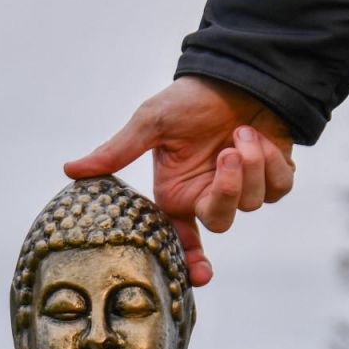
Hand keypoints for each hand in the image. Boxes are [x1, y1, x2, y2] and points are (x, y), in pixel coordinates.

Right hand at [64, 76, 294, 286]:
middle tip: (226, 153)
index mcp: (176, 193)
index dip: (190, 261)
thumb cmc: (191, 97)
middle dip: (228, 188)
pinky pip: (278, 188)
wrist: (238, 72)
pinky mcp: (270, 178)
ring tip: (241, 131)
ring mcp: (241, 190)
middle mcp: (206, 196)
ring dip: (252, 162)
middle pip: (222, 220)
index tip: (201, 275)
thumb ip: (117, 151)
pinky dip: (273, 160)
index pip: (180, 239)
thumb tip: (70, 169)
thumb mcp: (152, 121)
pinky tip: (261, 137)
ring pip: (253, 202)